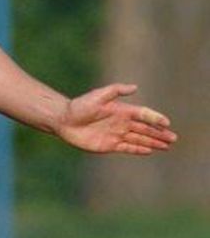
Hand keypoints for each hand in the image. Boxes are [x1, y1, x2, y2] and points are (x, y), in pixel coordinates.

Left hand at [55, 83, 176, 154]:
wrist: (64, 120)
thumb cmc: (79, 106)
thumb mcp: (97, 96)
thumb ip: (116, 90)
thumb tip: (135, 87)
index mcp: (120, 109)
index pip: (143, 114)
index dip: (155, 118)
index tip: (166, 122)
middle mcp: (121, 122)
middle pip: (145, 128)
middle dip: (159, 133)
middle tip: (173, 138)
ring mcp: (116, 134)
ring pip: (140, 139)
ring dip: (153, 142)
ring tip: (167, 146)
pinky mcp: (110, 145)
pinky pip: (128, 147)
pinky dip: (139, 149)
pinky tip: (150, 150)